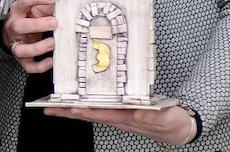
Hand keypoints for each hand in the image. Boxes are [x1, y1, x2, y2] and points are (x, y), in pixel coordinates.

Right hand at [2, 0, 56, 72]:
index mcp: (19, 11)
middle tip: (54, 23)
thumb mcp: (37, 9)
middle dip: (37, 25)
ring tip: (53, 43)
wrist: (14, 33)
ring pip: (21, 49)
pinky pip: (29, 66)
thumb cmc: (29, 19)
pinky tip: (51, 61)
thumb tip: (67, 4)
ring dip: (38, 47)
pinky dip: (40, 65)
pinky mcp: (22, 59)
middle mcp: (15, 27)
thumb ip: (50, 6)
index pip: (26, 1)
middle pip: (20, 26)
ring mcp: (17, 44)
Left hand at [44, 104, 197, 145]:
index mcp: (129, 118)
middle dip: (68, 112)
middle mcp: (120, 118)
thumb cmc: (172, 122)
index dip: (86, 111)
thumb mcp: (167, 118)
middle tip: (49, 108)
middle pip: (90, 115)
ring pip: (91, 112)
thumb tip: (137, 114)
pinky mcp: (121, 112)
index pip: (103, 114)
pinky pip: (99, 108)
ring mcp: (119, 116)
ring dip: (72, 109)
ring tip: (55, 106)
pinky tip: (75, 102)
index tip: (70, 108)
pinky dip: (85, 105)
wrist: (180, 127)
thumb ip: (153, 117)